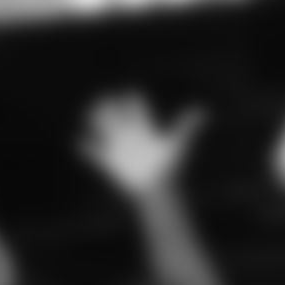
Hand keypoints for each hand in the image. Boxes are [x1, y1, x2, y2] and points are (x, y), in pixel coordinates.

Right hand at [82, 94, 206, 196]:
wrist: (157, 188)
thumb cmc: (169, 167)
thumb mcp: (177, 143)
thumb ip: (188, 125)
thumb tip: (205, 110)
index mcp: (144, 126)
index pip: (135, 103)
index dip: (131, 97)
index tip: (130, 95)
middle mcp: (129, 134)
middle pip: (115, 111)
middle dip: (107, 104)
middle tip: (105, 101)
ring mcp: (117, 147)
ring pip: (100, 127)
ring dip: (93, 119)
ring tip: (89, 114)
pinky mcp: (108, 162)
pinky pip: (90, 152)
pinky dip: (84, 147)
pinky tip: (79, 141)